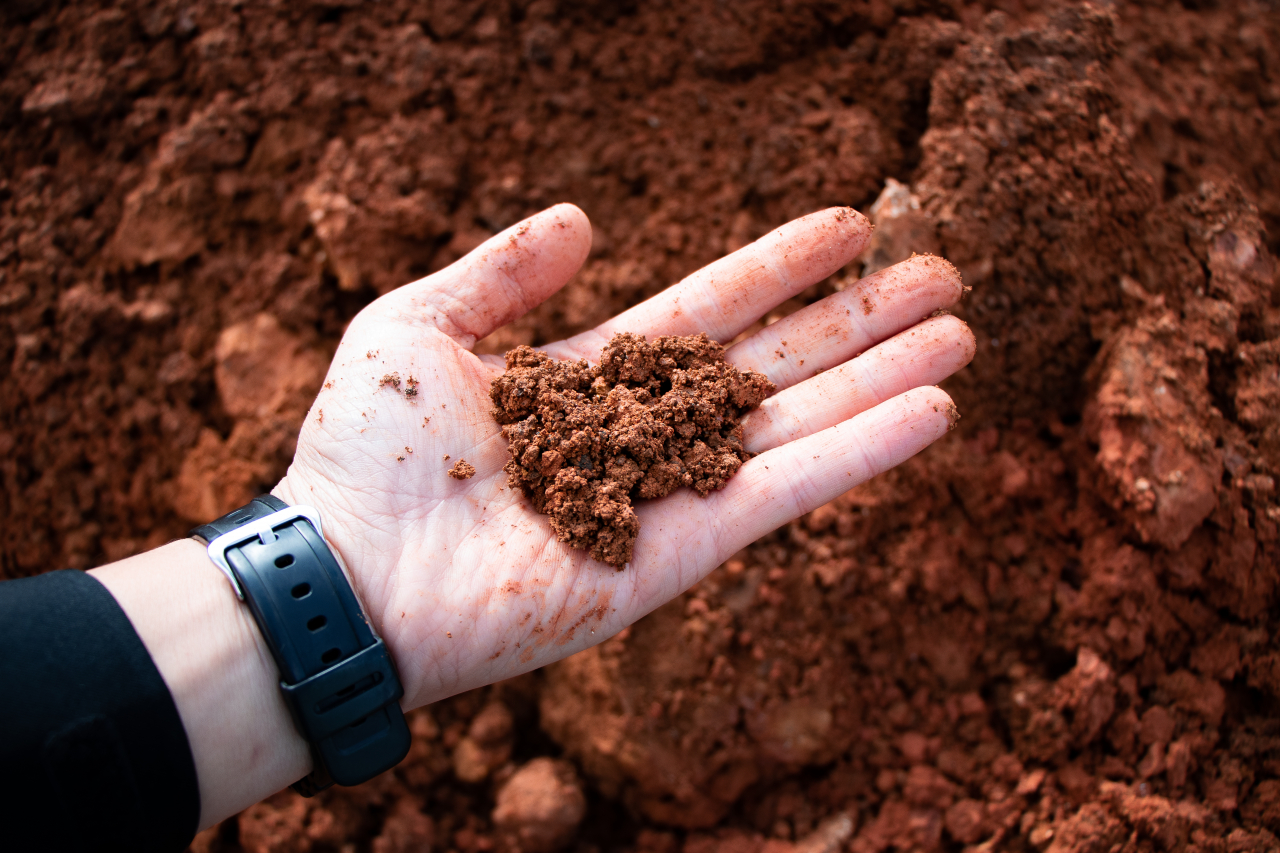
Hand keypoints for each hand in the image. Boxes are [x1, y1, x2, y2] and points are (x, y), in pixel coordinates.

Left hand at [274, 203, 974, 710]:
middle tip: (941, 275)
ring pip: (796, 425)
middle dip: (857, 320)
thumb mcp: (421, 326)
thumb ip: (500, 271)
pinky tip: (930, 412)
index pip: (707, 311)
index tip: (850, 224)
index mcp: (588, 378)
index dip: (779, 268)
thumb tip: (584, 219)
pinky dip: (858, 454)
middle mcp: (642, 435)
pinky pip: (782, 496)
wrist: (348, 574)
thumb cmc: (366, 453)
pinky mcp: (679, 558)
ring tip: (961, 335)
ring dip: (880, 380)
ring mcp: (667, 497)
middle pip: (773, 363)